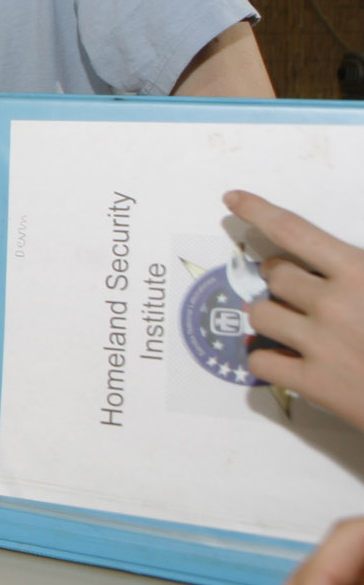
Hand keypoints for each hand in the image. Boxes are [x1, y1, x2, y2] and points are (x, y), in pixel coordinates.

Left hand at [228, 191, 363, 431]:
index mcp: (360, 272)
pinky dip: (269, 360)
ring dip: (273, 317)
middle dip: (283, 279)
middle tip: (304, 292)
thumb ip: (361, 267)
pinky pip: (259, 362)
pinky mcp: (313, 385)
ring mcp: (319, 345)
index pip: (295, 231)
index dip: (259, 211)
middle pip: (275, 275)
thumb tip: (341, 261)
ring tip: (298, 326)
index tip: (233, 199)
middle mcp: (333, 303)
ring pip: (260, 315)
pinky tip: (290, 360)